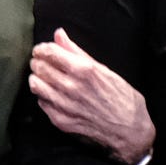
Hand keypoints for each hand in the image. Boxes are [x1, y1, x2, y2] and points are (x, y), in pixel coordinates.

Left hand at [30, 30, 156, 163]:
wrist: (130, 130)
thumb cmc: (122, 98)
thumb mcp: (105, 70)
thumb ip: (78, 52)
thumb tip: (59, 34)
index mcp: (83, 70)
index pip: (49, 52)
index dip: (42, 48)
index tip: (42, 49)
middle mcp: (71, 87)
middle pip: (39, 67)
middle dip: (38, 61)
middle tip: (42, 62)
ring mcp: (64, 105)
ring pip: (36, 85)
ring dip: (37, 78)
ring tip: (45, 78)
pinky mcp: (61, 121)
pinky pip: (42, 103)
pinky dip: (44, 96)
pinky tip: (53, 94)